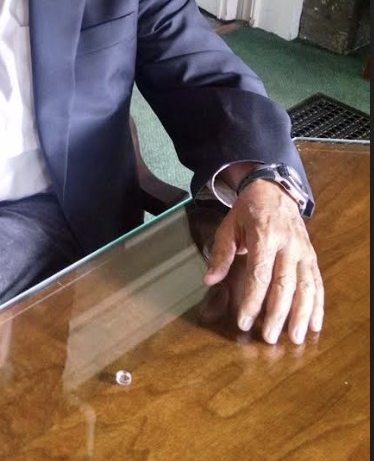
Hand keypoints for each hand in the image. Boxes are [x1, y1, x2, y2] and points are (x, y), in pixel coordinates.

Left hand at [202, 180, 323, 343]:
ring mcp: (303, 251)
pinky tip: (314, 324)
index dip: (252, 301)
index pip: (260, 275)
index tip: (244, 321)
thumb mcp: (229, 226)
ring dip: (301, 315)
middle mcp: (288, 245)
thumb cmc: (248, 210)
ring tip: (295, 338)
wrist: (274, 190)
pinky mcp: (311, 256)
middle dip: (277, 314)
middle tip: (268, 338)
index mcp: (264, 235)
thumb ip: (220, 253)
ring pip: (306, 287)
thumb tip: (209, 280)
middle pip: (284, 285)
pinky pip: (317, 283)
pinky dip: (318, 306)